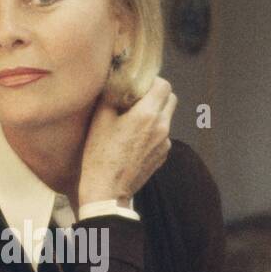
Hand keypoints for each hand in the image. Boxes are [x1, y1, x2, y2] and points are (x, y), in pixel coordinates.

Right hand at [78, 77, 176, 206]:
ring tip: (133, 123)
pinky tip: (134, 141)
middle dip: (157, 95)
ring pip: (167, 118)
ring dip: (155, 114)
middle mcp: (162, 127)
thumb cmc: (100, 154)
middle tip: (138, 100)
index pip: (164, 85)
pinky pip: (163, 136)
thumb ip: (112, 96)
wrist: (107, 190)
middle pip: (171, 99)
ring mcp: (165, 143)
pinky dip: (153, 132)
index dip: (153, 81)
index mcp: (147, 115)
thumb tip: (117, 81)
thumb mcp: (100, 119)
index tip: (139, 86)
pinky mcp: (163, 156)